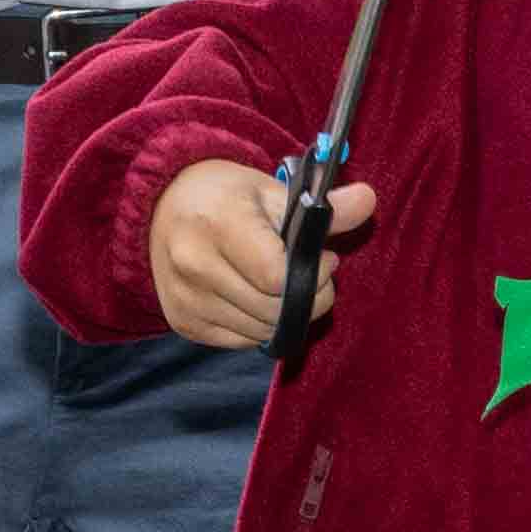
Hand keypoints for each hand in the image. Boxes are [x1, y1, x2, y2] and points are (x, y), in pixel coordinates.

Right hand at [154, 154, 370, 354]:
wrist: (163, 206)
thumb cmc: (227, 196)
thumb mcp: (274, 190)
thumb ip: (325, 207)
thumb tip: (367, 200)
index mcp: (218, 223)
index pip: (277, 278)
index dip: (313, 275)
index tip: (324, 258)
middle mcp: (195, 265)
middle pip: (273, 310)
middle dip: (308, 298)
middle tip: (312, 275)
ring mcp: (186, 299)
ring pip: (261, 331)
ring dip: (285, 315)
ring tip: (282, 284)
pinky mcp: (184, 322)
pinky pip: (241, 340)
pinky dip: (259, 324)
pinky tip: (256, 296)